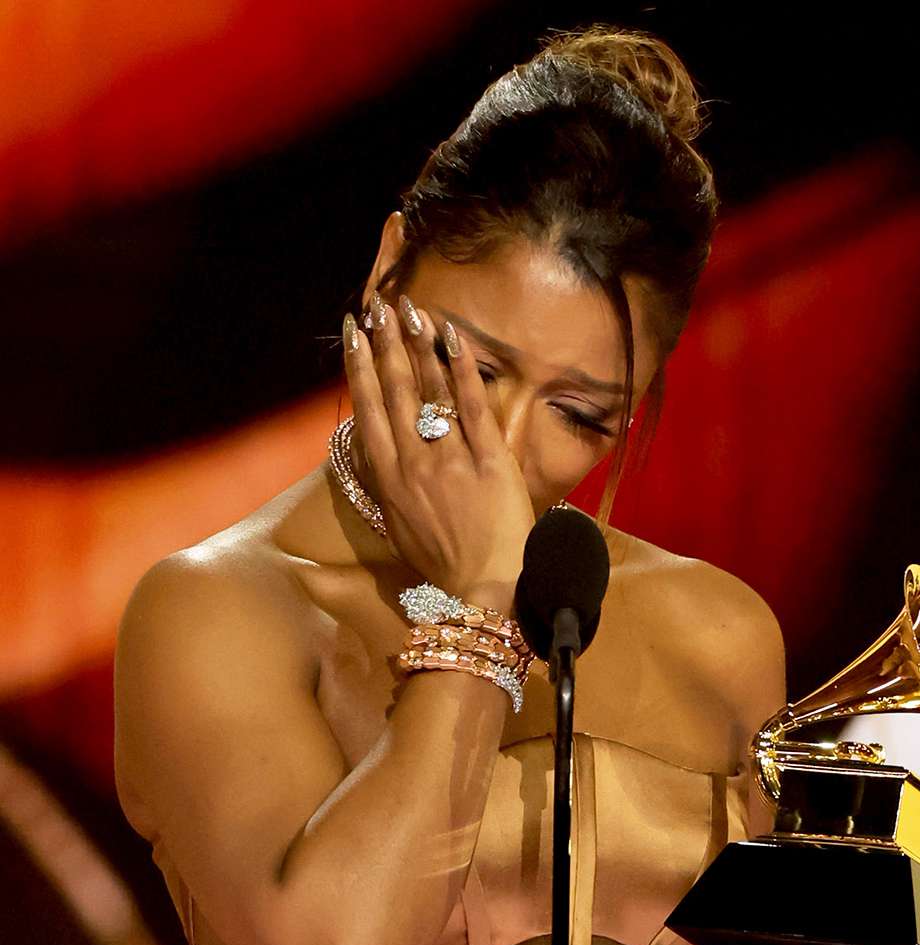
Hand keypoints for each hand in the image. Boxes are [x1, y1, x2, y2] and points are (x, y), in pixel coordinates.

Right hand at [341, 293, 534, 601]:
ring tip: (409, 308)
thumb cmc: (443, 563)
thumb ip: (387, 484)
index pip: (367, 409)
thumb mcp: (398, 526)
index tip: (353, 333)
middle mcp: (414, 462)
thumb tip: (377, 449)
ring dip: (415, 344)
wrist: (486, 588)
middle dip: (383, 342)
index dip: (358, 366)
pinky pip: (472, 404)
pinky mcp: (489, 458)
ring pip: (429, 389)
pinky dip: (460, 367)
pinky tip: (451, 335)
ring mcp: (451, 458)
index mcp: (389, 478)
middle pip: (394, 390)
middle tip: (378, 305)